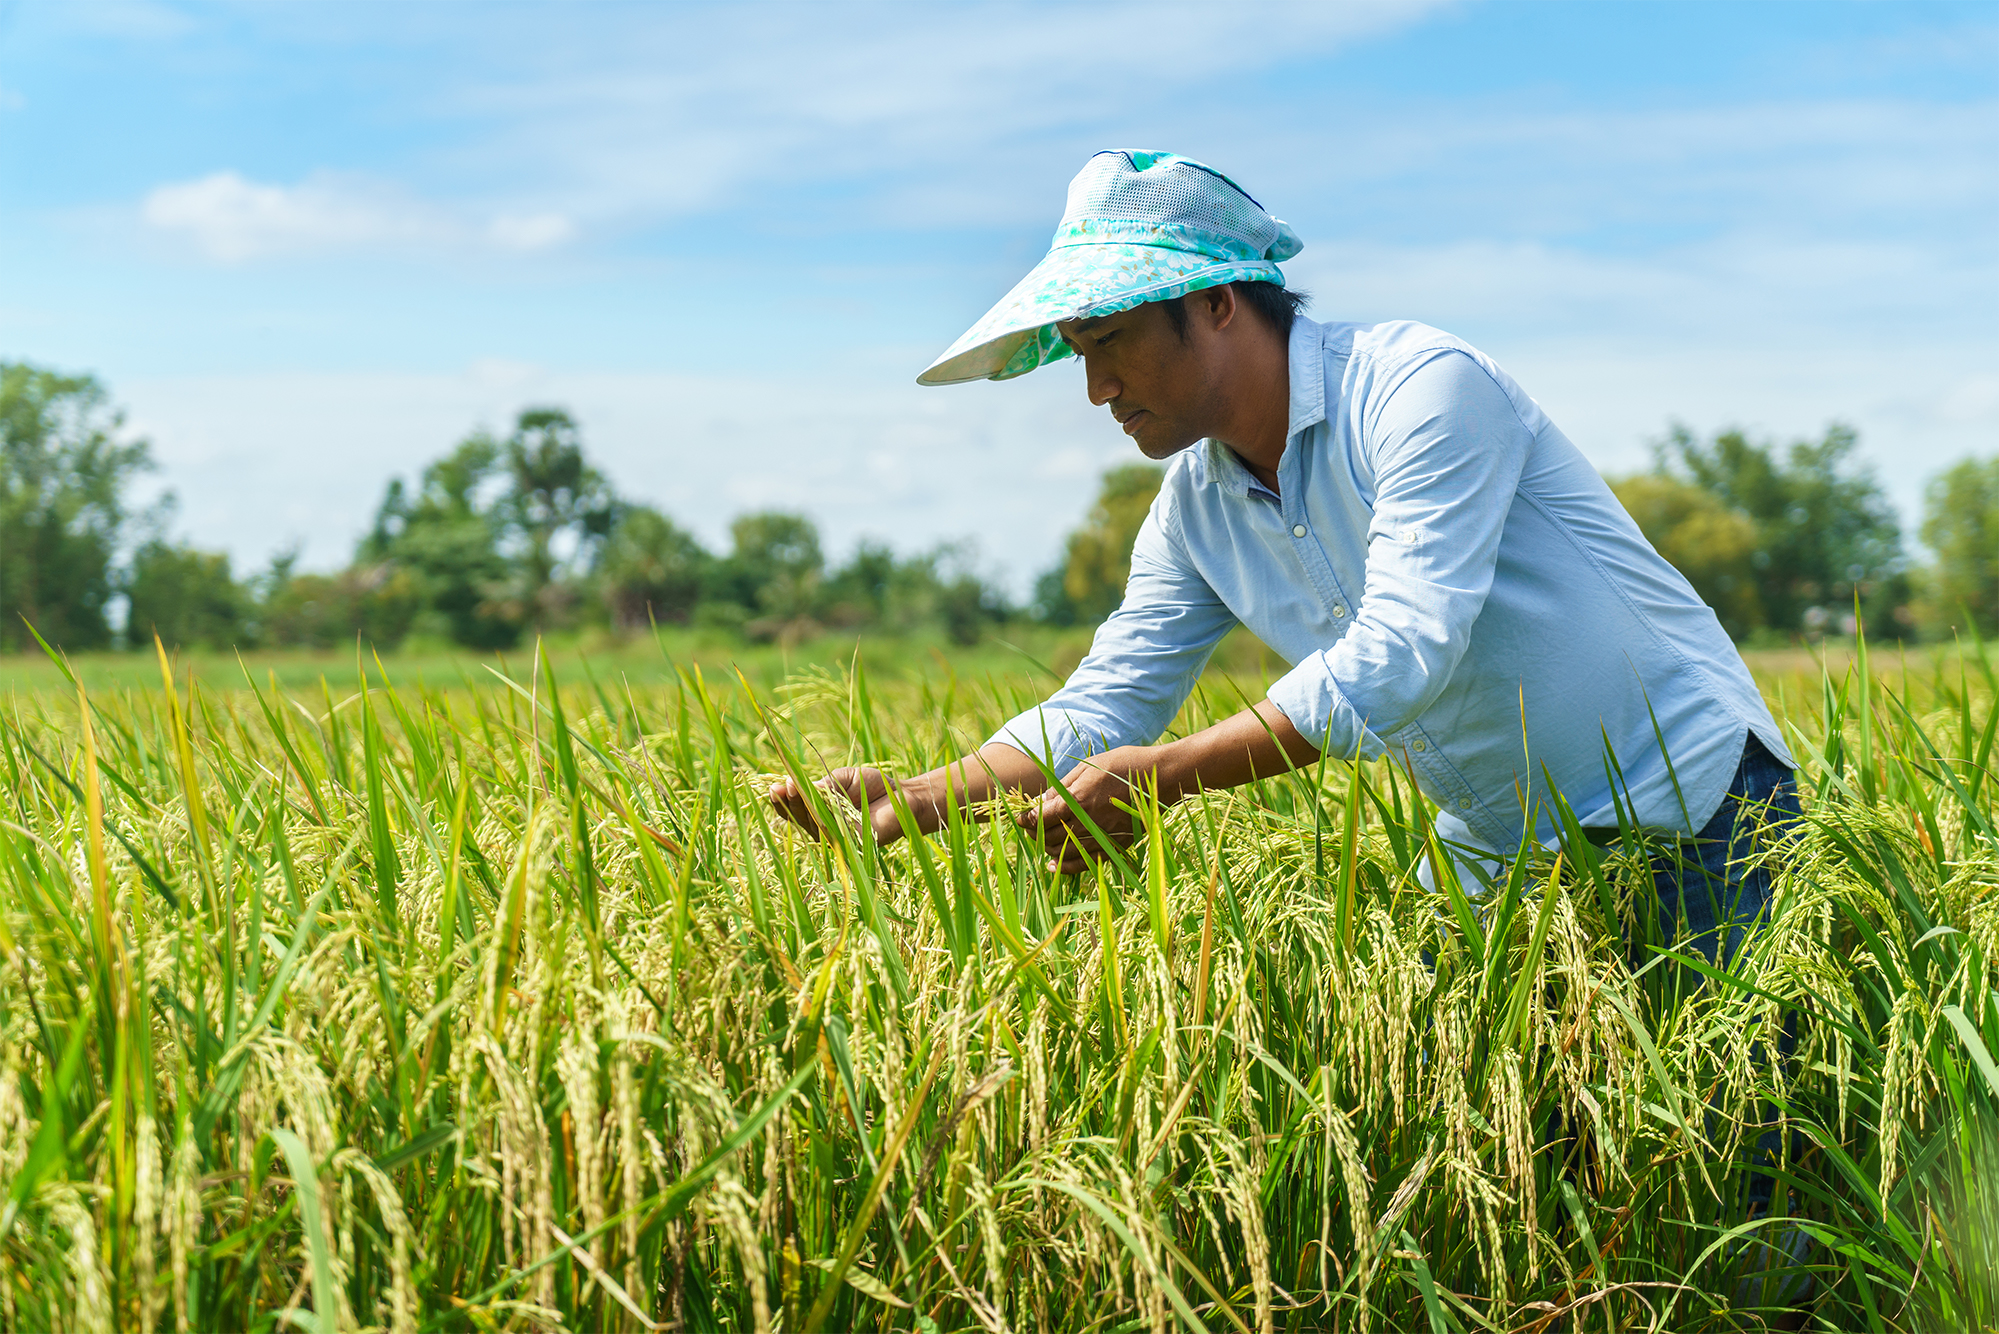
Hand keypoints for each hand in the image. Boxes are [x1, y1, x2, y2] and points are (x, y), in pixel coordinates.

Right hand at [767, 766, 910, 844]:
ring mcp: (836, 838)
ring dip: (803, 807)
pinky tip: (816, 804)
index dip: (782, 800)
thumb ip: (826, 784)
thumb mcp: (844, 779)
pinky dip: (823, 816)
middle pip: (799, 818)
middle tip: (787, 785)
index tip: (775, 785)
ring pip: (812, 824)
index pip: (793, 810)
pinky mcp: (851, 844)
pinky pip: (832, 831)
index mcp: (818, 813)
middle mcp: (824, 829)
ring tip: (797, 788)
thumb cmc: (873, 786)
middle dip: (790, 801)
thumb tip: (803, 787)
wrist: (903, 796)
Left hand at [1017, 744, 1170, 873]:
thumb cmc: (1123, 764)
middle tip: (1030, 828)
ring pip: (1063, 854)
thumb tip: (1040, 802)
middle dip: (1034, 833)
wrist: (1160, 779)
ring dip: (1048, 849)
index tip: (1020, 818)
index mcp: (1076, 801)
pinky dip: (1066, 867)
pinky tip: (1055, 865)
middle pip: (1049, 837)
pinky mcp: (1114, 847)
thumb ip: (1062, 787)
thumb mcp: (1088, 766)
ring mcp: (1101, 837)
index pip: (1039, 818)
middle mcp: (1086, 823)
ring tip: (1043, 843)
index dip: (1025, 819)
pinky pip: (1084, 863)